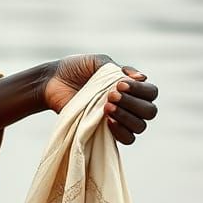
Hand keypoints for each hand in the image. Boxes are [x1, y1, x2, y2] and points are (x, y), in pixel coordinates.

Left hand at [43, 53, 158, 145]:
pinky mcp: (106, 133)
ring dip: (126, 116)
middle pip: (149, 111)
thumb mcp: (97, 63)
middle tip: (111, 95)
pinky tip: (108, 121)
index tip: (120, 84)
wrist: (52, 82)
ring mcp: (119, 120)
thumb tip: (142, 77)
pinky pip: (126, 139)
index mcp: (130, 87)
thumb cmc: (75, 69)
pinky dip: (121, 131)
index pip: (151, 93)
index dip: (140, 90)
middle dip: (133, 103)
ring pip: (139, 126)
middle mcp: (129, 105)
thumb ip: (119, 69)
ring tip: (107, 107)